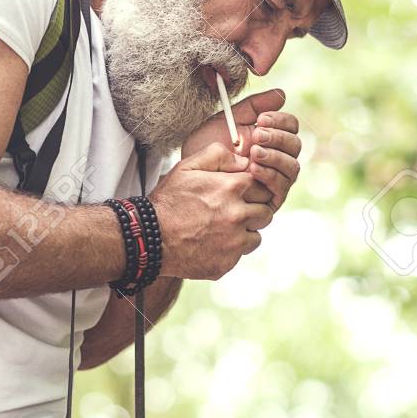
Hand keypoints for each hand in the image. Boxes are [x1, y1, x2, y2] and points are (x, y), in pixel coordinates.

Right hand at [149, 142, 274, 280]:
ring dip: (246, 230)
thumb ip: (218, 155)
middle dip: (253, 209)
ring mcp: (234, 241)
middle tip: (232, 211)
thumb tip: (243, 160)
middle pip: (266, 211)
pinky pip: (241, 254)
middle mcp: (238, 214)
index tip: (241, 193)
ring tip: (223, 227)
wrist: (150, 238)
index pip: (263, 186)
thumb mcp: (187, 167)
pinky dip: (232, 249)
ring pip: (257, 234)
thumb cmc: (168, 201)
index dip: (252, 189)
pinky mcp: (228, 262)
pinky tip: (212, 242)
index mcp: (232, 188)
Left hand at [181, 88, 301, 209]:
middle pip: (295, 145)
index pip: (290, 125)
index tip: (261, 119)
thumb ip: (253, 106)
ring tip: (253, 153)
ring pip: (292, 166)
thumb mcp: (228, 120)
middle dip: (277, 138)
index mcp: (271, 137)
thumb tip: (280, 94)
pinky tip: (252, 169)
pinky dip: (269, 175)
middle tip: (257, 135)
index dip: (280, 121)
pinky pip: (282, 186)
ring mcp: (276, 177)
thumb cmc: (208, 147)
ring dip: (275, 156)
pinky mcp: (271, 197)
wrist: (191, 174)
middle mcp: (277, 157)